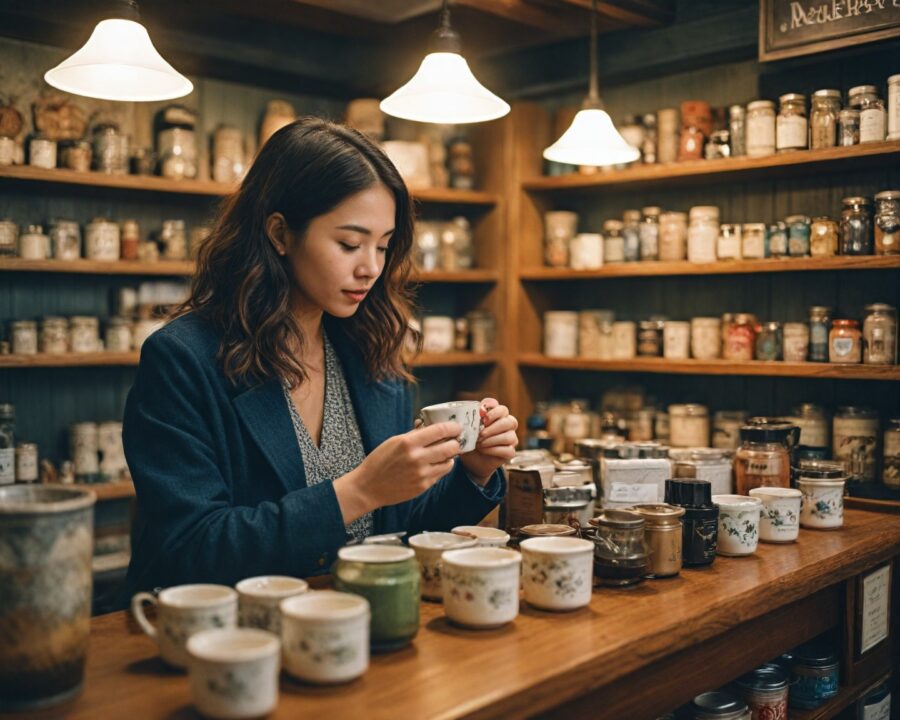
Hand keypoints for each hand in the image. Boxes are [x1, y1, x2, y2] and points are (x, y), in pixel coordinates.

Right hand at [334, 422, 461, 521]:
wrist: (368, 487)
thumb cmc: (380, 461)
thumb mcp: (394, 441)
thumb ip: (414, 434)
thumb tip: (429, 425)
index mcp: (408, 442)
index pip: (440, 430)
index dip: (452, 427)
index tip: (456, 427)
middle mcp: (417, 458)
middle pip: (450, 447)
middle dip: (456, 442)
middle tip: (455, 440)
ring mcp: (421, 474)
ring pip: (449, 462)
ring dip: (450, 456)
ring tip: (445, 453)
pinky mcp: (423, 486)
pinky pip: (441, 474)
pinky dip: (442, 467)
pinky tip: (436, 464)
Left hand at [459, 398, 518, 484]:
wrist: (472, 459)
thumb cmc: (471, 440)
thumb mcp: (467, 429)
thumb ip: (471, 420)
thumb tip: (473, 413)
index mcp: (498, 416)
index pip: (502, 409)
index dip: (493, 410)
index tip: (481, 414)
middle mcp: (507, 425)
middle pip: (509, 421)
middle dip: (493, 427)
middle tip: (480, 433)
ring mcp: (511, 439)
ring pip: (509, 436)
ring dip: (492, 440)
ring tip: (479, 443)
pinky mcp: (510, 452)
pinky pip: (508, 450)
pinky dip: (494, 450)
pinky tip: (483, 450)